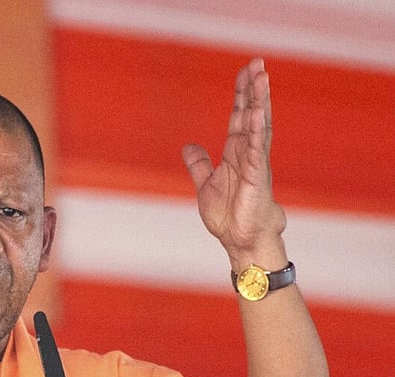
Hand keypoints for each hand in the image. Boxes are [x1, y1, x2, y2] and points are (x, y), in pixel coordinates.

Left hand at [182, 58, 286, 271]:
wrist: (239, 240)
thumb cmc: (228, 216)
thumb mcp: (206, 185)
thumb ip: (198, 164)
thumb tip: (188, 146)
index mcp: (235, 153)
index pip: (239, 116)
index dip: (241, 94)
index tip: (245, 71)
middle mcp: (248, 153)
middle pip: (252, 113)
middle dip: (254, 89)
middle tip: (257, 62)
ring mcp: (255, 163)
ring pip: (258, 125)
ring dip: (259, 101)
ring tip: (262, 77)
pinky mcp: (256, 176)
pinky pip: (256, 149)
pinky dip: (255, 130)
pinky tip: (255, 112)